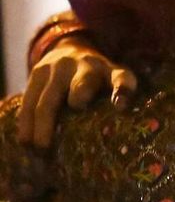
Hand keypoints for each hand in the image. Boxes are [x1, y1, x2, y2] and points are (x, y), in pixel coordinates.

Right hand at [17, 37, 137, 149]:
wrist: (71, 51)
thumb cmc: (98, 82)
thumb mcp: (113, 88)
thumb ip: (117, 108)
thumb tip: (113, 150)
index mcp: (112, 73)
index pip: (123, 79)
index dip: (122, 91)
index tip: (120, 106)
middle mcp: (88, 65)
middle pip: (82, 85)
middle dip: (73, 107)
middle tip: (67, 137)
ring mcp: (61, 66)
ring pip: (48, 99)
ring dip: (42, 127)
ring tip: (40, 151)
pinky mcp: (38, 71)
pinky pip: (29, 99)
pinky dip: (26, 122)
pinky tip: (25, 141)